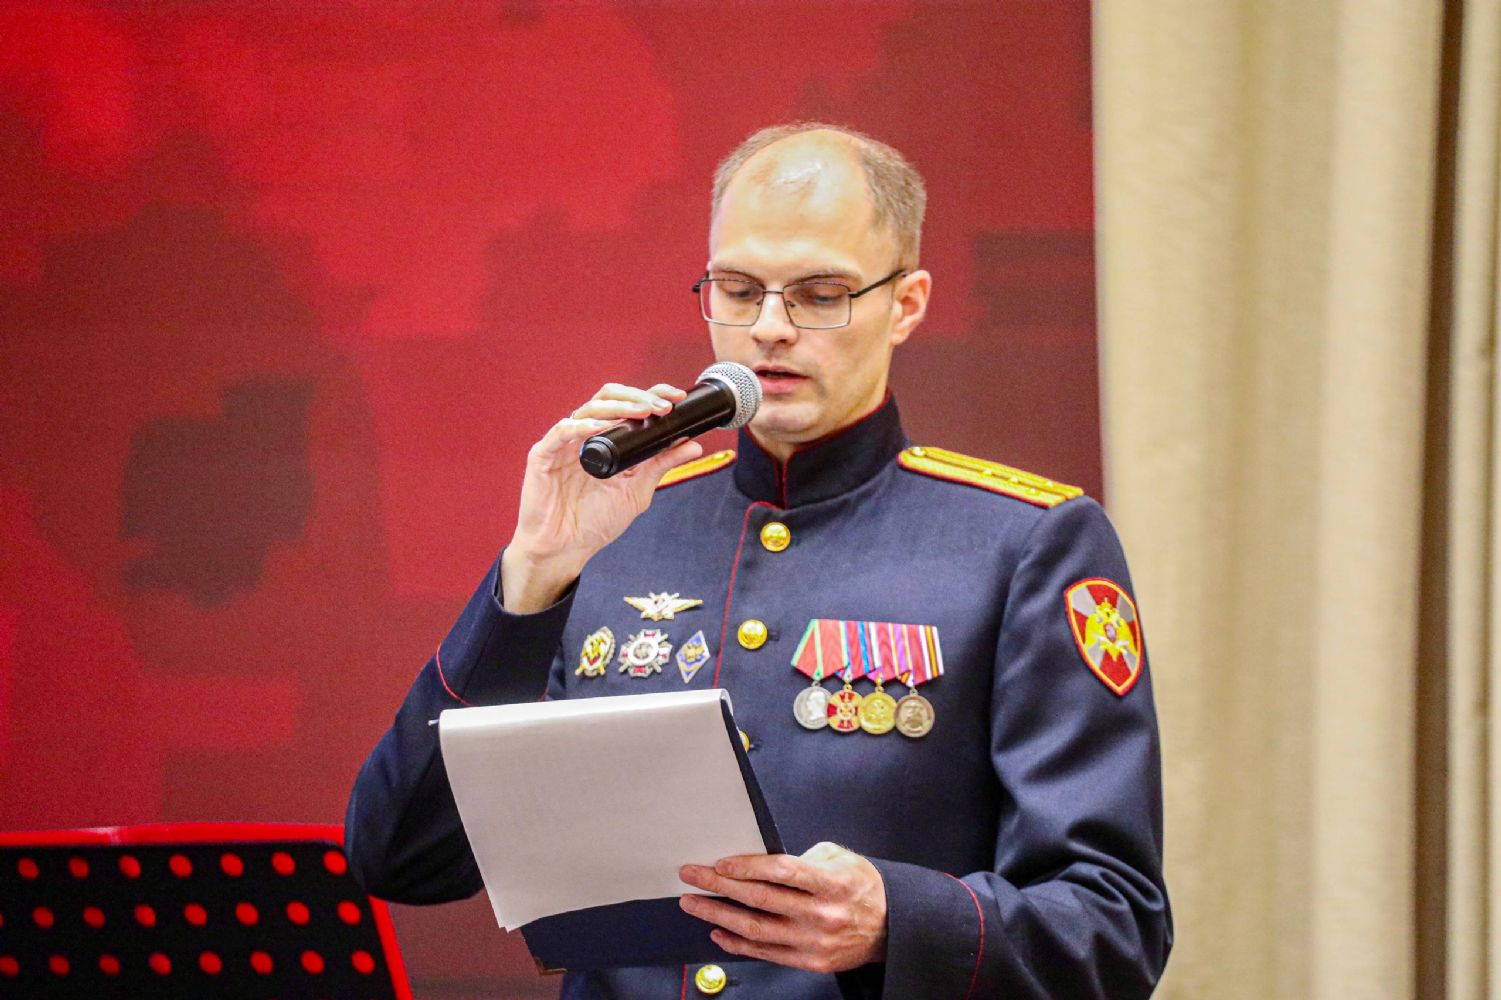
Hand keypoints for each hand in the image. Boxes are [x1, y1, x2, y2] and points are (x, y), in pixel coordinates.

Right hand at [502, 383, 702, 611]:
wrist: (566, 549)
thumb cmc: (595, 520)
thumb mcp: (637, 490)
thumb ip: (661, 465)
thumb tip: (694, 445)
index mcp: (606, 439)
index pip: (628, 404)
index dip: (651, 394)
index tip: (676, 398)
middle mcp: (585, 435)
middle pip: (608, 397)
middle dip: (637, 397)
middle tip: (661, 407)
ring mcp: (563, 443)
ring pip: (588, 409)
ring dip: (618, 407)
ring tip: (641, 413)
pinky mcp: (543, 455)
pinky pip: (561, 432)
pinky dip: (582, 427)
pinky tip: (601, 428)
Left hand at [678, 842, 886, 973]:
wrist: (890, 927)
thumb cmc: (861, 888)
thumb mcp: (841, 858)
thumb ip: (803, 857)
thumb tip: (761, 860)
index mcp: (832, 883)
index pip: (782, 871)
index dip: (747, 866)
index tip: (720, 862)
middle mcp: (822, 914)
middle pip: (760, 899)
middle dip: (719, 885)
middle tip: (692, 875)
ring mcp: (814, 942)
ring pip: (756, 929)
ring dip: (718, 914)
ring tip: (694, 903)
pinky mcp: (810, 962)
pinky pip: (765, 953)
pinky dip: (737, 942)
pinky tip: (718, 930)